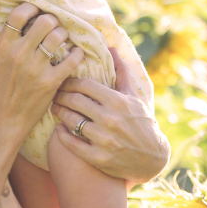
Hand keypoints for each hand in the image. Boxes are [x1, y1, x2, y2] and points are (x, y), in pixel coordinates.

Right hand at [0, 3, 83, 141]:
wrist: (5, 119)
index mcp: (3, 46)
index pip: (19, 14)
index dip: (30, 8)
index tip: (34, 12)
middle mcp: (20, 55)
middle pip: (44, 22)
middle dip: (51, 20)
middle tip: (51, 25)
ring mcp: (36, 69)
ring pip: (58, 37)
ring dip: (63, 34)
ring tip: (61, 37)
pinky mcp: (51, 82)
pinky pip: (70, 60)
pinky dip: (76, 53)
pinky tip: (74, 51)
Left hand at [51, 48, 170, 184]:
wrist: (152, 158)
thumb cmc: (143, 123)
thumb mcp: (134, 96)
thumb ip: (121, 72)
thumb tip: (111, 48)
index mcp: (118, 101)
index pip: (85, 84)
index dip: (70, 82)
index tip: (63, 82)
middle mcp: (110, 120)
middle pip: (74, 101)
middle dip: (60, 95)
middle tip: (54, 94)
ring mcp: (104, 140)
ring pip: (71, 121)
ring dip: (59, 113)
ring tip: (54, 108)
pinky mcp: (99, 158)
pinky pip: (72, 144)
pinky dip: (62, 135)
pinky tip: (59, 129)